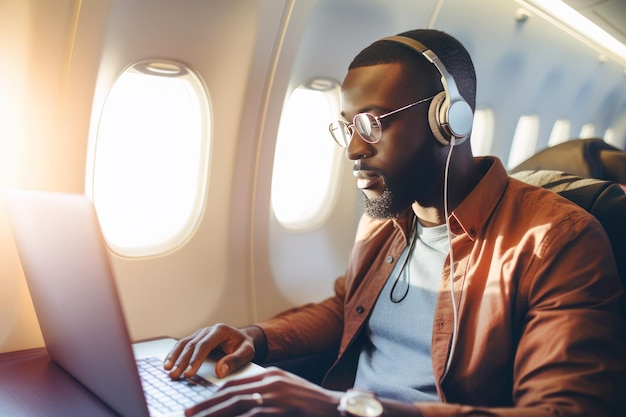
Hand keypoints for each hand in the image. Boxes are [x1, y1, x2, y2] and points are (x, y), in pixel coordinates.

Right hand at [164, 324, 258, 378]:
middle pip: (191, 345)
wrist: (241, 337)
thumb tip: (219, 371)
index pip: (205, 345)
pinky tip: (168, 363)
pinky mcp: (195, 339)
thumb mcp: (247, 352)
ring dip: (174, 357)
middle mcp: (207, 330)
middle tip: (175, 375)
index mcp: (220, 331)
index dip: (196, 359)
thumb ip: (235, 360)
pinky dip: (174, 354)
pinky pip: (182, 345)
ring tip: (167, 370)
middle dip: (182, 361)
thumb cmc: (244, 345)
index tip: (189, 373)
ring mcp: (200, 334)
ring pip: (184, 344)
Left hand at [184, 367, 343, 416]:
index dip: (215, 395)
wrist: (335, 407)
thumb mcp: (286, 389)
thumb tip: (245, 401)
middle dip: (206, 405)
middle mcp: (269, 383)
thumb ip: (266, 391)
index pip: (236, 383)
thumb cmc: (311, 403)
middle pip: (229, 394)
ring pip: (234, 406)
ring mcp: (273, 396)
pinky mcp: (277, 410)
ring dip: (212, 415)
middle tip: (187, 414)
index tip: (200, 405)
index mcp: (270, 375)